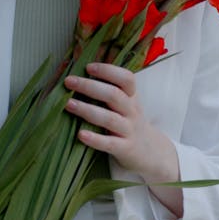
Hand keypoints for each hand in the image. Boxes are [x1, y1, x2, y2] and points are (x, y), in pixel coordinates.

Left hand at [64, 61, 182, 216]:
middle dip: (90, 86)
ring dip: (87, 110)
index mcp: (132, 97)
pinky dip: (95, 139)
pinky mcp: (125, 149)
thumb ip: (110, 91)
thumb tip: (79, 75)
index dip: (108, 71)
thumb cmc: (129, 122)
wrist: (150, 152)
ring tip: (68, 104)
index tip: (88, 67)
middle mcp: (132, 111)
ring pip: (109, 118)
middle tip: (69, 81)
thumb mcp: (126, 104)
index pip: (126, 79)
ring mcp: (129, 130)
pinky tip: (80, 134)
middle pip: (114, 95)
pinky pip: (110, 143)